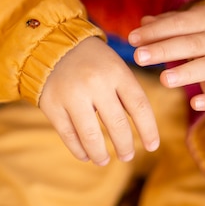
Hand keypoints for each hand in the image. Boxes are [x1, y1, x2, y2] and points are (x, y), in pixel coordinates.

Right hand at [39, 37, 159, 165]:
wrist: (52, 45)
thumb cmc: (92, 61)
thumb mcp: (114, 67)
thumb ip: (128, 94)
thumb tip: (143, 132)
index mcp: (116, 71)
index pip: (139, 107)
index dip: (149, 130)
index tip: (152, 146)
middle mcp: (95, 82)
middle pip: (117, 125)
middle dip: (125, 146)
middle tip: (127, 156)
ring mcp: (71, 94)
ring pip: (91, 136)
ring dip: (100, 154)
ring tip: (104, 160)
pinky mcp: (52, 105)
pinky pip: (68, 135)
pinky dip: (79, 150)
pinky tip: (86, 155)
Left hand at [128, 5, 204, 110]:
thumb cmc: (196, 31)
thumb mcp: (182, 22)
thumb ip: (163, 24)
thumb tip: (143, 22)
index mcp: (203, 20)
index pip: (177, 23)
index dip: (155, 31)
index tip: (132, 39)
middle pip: (190, 44)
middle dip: (163, 50)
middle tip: (139, 57)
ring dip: (184, 74)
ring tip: (163, 80)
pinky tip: (194, 104)